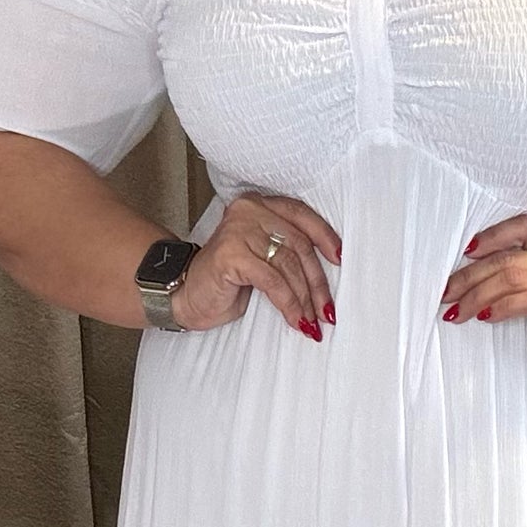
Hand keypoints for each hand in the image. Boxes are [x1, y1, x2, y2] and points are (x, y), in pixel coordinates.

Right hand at [168, 191, 340, 340]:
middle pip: (298, 244)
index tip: (340, 261)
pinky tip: (295, 320)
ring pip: (288, 265)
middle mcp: (248, 211)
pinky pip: (272, 281)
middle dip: (317, 282)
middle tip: (327, 310)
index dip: (325, 236)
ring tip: (311, 322)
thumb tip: (329, 270)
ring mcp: (238, 230)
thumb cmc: (227, 281)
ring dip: (304, 298)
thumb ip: (287, 251)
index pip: (301, 214)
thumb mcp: (263, 258)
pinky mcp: (231, 255)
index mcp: (258, 205)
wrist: (186, 296)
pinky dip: (288, 304)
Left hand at [439, 213, 526, 375]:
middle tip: (445, 292)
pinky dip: (500, 307)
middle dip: (468, 276)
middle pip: (504, 258)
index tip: (468, 251)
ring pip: (507, 276)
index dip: (494, 234)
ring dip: (476, 294)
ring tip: (455, 310)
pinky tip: (484, 317)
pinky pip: (522, 299)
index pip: (525, 225)